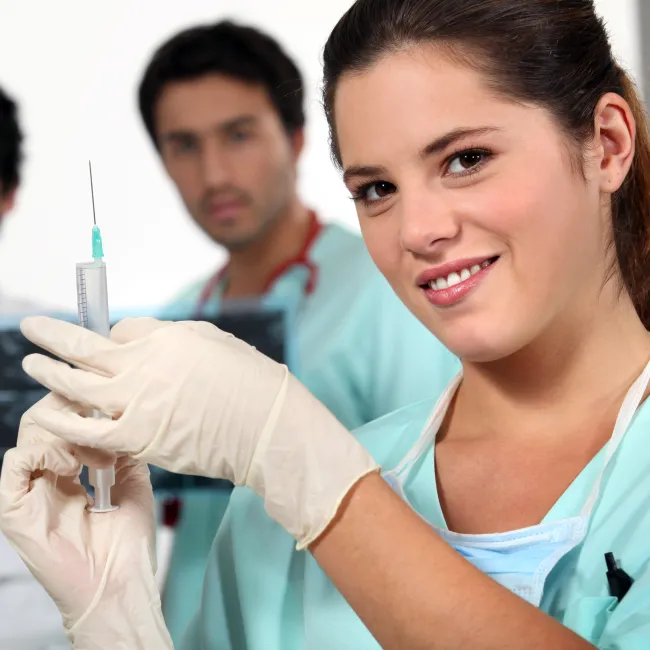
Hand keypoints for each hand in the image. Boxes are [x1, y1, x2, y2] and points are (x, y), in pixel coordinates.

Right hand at [0, 394, 172, 648]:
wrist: (120, 582)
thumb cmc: (128, 539)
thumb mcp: (133, 479)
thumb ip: (123, 446)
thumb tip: (121, 415)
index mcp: (71, 468)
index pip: (65, 419)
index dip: (81, 400)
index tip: (106, 392)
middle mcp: (47, 475)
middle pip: (44, 418)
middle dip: (74, 409)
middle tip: (101, 419)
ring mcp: (30, 490)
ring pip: (31, 433)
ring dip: (68, 433)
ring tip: (96, 458)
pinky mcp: (15, 508)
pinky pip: (16, 462)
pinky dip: (45, 453)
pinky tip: (72, 469)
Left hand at [20, 316, 377, 547]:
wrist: (268, 426)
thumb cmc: (250, 380)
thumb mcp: (213, 342)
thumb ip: (171, 338)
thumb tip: (138, 341)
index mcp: (164, 338)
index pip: (121, 330)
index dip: (113, 335)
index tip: (112, 342)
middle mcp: (142, 366)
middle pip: (85, 348)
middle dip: (53, 336)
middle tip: (31, 328)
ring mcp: (137, 403)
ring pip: (78, 385)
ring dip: (49, 373)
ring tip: (30, 364)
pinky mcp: (138, 438)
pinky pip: (89, 428)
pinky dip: (63, 419)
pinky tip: (45, 412)